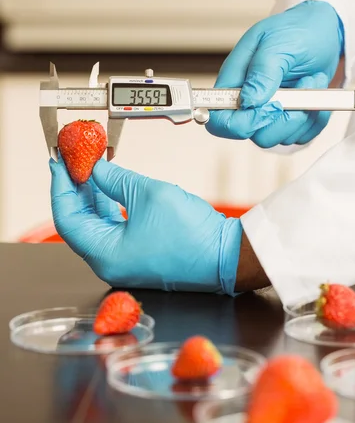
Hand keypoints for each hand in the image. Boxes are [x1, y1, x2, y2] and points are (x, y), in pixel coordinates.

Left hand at [50, 158, 242, 294]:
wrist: (227, 256)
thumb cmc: (194, 236)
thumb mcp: (148, 195)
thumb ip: (115, 179)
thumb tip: (96, 168)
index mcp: (106, 255)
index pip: (67, 218)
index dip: (61, 186)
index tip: (59, 162)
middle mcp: (111, 262)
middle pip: (79, 221)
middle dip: (75, 188)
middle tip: (72, 160)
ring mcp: (125, 260)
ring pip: (96, 224)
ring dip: (92, 195)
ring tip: (89, 166)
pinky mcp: (139, 254)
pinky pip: (113, 228)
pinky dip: (109, 205)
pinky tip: (109, 186)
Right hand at [206, 0, 343, 146]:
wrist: (323, 32)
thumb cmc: (296, 31)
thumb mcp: (277, 43)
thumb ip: (261, 73)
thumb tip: (249, 102)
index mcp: (234, 83)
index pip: (219, 121)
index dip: (240, 125)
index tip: (268, 107)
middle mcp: (249, 103)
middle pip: (256, 135)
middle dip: (285, 117)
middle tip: (301, 87)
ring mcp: (270, 115)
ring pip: (282, 138)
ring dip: (305, 113)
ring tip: (311, 81)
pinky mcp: (291, 122)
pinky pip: (303, 136)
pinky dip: (317, 118)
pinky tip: (316, 92)